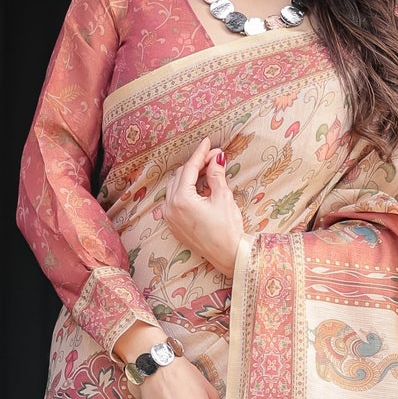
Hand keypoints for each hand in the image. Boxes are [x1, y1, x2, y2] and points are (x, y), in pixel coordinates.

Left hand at [164, 138, 244, 273]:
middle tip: (214, 157)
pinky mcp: (173, 225)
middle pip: (181, 176)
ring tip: (208, 171)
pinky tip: (198, 187)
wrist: (228, 256)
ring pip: (175, 187)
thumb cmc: (227, 229)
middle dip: (197, 165)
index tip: (207, 142)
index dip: (200, 153)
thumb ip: (216, 175)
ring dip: (189, 177)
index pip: (190, 168)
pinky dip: (184, 190)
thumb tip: (216, 158)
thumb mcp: (223, 198)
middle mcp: (170, 208)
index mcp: (182, 199)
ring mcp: (169, 217)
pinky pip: (174, 200)